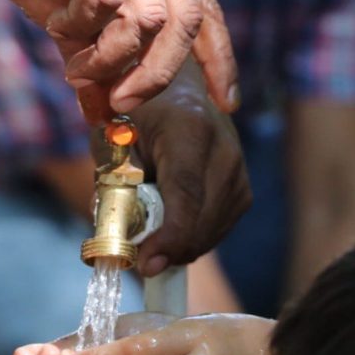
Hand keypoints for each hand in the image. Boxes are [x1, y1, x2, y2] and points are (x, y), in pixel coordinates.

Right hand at [0, 0, 237, 114]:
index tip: (226, 102)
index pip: (206, 11)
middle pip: (184, 21)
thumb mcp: (69, 23)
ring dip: (109, 56)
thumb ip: (93, 64)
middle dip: (156, 74)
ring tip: (75, 64)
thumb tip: (102, 117)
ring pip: (147, 16)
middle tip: (121, 101)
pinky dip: (82, 25)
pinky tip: (57, 22)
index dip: (221, 59)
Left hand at [100, 64, 250, 274]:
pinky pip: (219, 229)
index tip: (146, 263)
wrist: (178, 92)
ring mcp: (239, 171)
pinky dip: (194, 239)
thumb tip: (113, 232)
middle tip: (138, 260)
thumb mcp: (113, 137)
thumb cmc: (139, 114)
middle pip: (202, 219)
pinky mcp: (243, 189)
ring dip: (181, 247)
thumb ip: (112, 181)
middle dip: (169, 249)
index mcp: (189, 129)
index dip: (169, 235)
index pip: (186, 193)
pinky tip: (172, 234)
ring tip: (151, 243)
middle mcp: (224, 150)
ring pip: (212, 230)